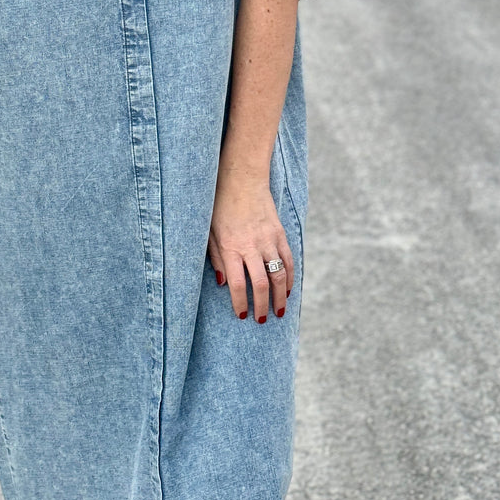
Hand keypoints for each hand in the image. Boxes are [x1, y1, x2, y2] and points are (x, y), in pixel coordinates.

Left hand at [207, 165, 294, 322]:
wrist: (241, 179)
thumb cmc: (219, 206)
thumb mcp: (209, 232)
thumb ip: (216, 258)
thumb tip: (222, 282)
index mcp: (231, 247)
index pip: (237, 283)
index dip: (240, 302)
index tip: (242, 314)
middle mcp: (251, 246)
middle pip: (261, 284)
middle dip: (262, 306)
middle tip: (262, 319)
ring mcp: (268, 239)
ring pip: (279, 274)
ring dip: (280, 296)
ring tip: (279, 310)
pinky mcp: (279, 233)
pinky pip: (288, 260)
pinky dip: (290, 277)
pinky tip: (288, 289)